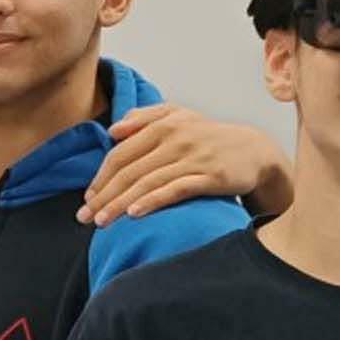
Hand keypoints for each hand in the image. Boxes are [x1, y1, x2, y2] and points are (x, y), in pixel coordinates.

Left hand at [82, 102, 291, 226]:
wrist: (254, 150)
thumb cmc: (207, 136)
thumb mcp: (178, 117)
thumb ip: (144, 118)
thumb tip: (113, 130)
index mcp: (162, 125)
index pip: (120, 154)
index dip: (100, 177)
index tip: (87, 198)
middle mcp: (175, 139)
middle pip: (129, 171)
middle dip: (103, 196)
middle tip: (84, 217)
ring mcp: (193, 158)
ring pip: (147, 182)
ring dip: (120, 204)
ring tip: (101, 222)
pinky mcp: (210, 177)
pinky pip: (176, 190)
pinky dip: (153, 201)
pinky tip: (135, 214)